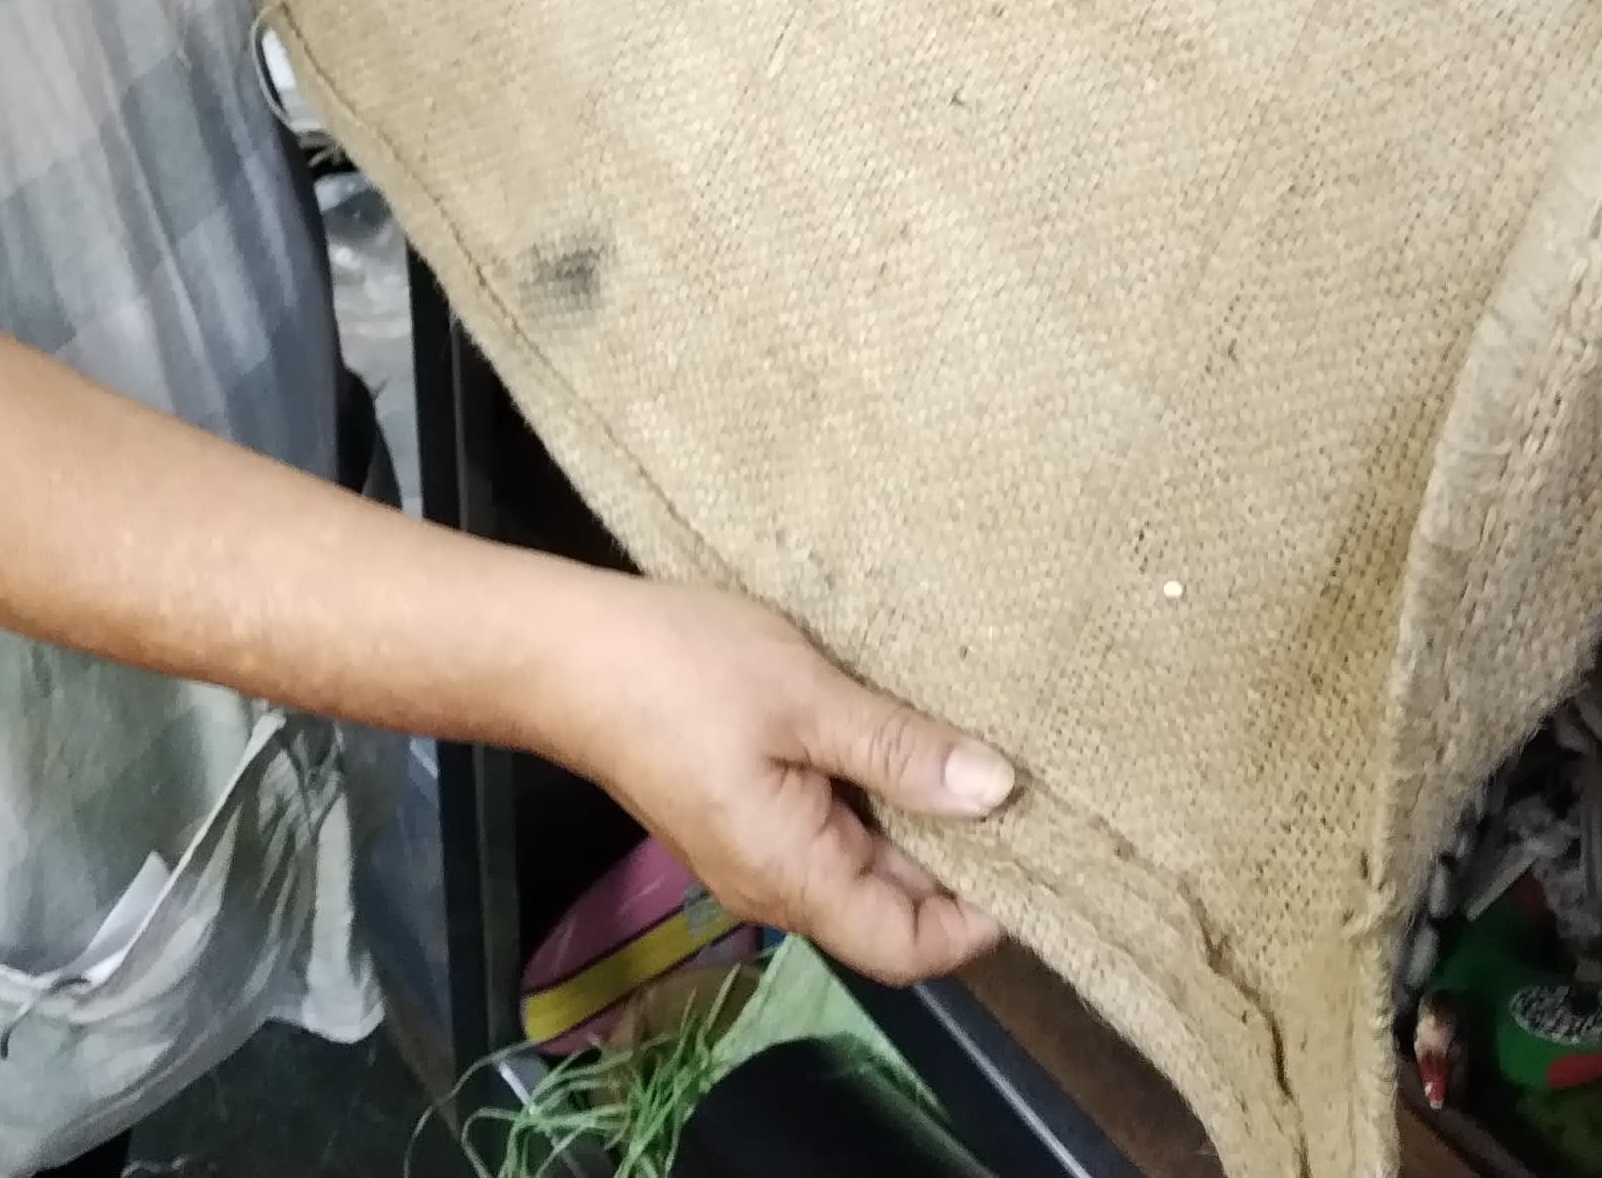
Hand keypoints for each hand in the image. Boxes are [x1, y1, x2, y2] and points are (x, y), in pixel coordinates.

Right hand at [534, 576, 1013, 985]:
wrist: (562, 653)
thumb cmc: (680, 671)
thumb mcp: (806, 698)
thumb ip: (901, 751)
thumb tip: (999, 792)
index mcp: (793, 875)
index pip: (910, 948)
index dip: (981, 920)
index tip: (1038, 853)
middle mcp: (774, 886)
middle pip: (890, 912)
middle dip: (961, 865)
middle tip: (1028, 794)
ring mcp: (752, 852)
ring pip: (861, 868)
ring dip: (918, 827)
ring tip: (976, 760)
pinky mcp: (738, 814)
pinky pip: (826, 832)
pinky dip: (875, 802)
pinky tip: (903, 742)